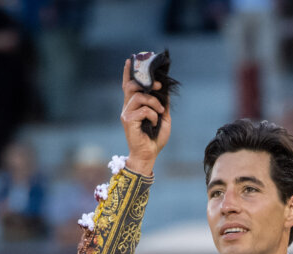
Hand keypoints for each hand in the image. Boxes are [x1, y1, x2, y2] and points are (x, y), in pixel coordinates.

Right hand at [119, 59, 170, 175]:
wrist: (149, 155)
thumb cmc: (154, 138)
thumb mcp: (163, 118)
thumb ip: (162, 103)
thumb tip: (166, 89)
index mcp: (134, 106)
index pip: (128, 85)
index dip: (128, 73)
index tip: (130, 60)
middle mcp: (128, 108)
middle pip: (132, 86)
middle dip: (147, 84)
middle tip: (159, 87)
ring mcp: (127, 114)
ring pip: (139, 96)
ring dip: (153, 102)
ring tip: (160, 112)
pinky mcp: (128, 121)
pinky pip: (142, 110)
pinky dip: (152, 115)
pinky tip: (153, 123)